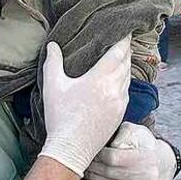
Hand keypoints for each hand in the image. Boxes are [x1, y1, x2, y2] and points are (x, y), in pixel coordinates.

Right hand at [39, 37, 130, 176]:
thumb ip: (53, 62)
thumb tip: (53, 45)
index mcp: (100, 78)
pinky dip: (124, 82)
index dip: (123, 40)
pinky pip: (126, 92)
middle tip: (124, 41)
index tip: (126, 30)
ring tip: (121, 58)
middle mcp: (114, 88)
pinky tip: (118, 82)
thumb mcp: (53, 85)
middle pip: (125, 63)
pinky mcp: (120, 115)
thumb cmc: (60, 116)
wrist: (71, 149)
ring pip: (128, 78)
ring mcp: (119, 103)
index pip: (117, 52)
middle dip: (125, 51)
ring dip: (126, 66)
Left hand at [84, 122, 175, 179]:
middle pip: (109, 173)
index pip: (113, 158)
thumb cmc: (146, 145)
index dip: (98, 155)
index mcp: (143, 157)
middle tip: (85, 161)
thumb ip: (122, 132)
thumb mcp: (138, 131)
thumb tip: (108, 141)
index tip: (92, 150)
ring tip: (87, 171)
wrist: (166, 165)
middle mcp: (144, 177)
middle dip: (93, 166)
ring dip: (94, 178)